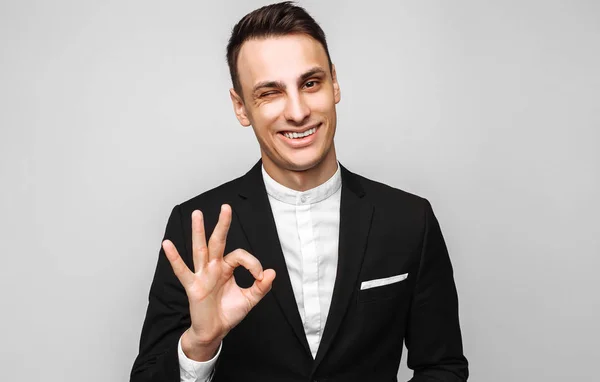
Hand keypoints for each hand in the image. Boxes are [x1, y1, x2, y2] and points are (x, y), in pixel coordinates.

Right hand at [162, 204, 275, 359]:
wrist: (214, 331)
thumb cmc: (228, 313)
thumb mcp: (249, 299)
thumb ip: (261, 287)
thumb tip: (271, 273)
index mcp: (226, 268)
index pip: (239, 255)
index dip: (253, 263)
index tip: (260, 276)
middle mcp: (213, 267)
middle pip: (218, 241)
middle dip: (222, 224)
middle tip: (226, 207)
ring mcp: (202, 275)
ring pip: (200, 249)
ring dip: (198, 231)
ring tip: (197, 214)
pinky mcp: (193, 286)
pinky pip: (182, 270)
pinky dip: (174, 258)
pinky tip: (167, 244)